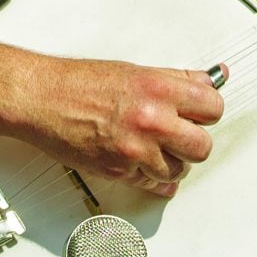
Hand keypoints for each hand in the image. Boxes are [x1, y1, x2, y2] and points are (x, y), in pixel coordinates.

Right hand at [32, 56, 226, 200]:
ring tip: (157, 146)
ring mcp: (136, 151)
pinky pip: (155, 185)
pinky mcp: (121, 172)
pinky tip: (147, 164)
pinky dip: (154, 178)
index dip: (208, 110)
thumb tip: (210, 80)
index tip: (201, 111)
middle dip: (194, 140)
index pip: (213, 106)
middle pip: (203, 145)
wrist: (44, 100)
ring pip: (180, 170)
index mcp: (158, 88)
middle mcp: (151, 120)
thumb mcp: (135, 71)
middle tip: (181, 132)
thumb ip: (176, 79)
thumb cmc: (81, 83)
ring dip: (173, 161)